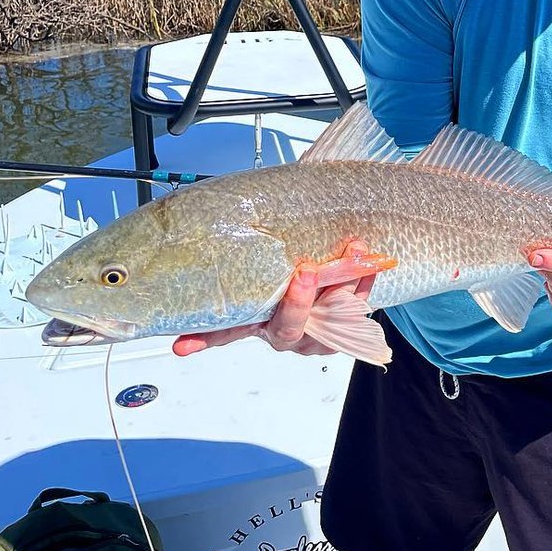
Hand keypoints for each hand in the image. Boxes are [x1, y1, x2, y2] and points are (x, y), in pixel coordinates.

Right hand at [173, 242, 378, 357]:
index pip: (222, 331)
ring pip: (328, 317)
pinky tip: (369, 261)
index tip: (182, 345)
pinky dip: (365, 282)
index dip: (201, 340)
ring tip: (352, 250)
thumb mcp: (271, 255)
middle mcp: (281, 330)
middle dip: (298, 300)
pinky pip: (357, 310)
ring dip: (343, 284)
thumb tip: (236, 205)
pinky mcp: (343, 330)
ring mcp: (313, 334)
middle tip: (305, 271)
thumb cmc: (293, 263)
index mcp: (255, 316)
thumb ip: (260, 239)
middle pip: (286, 327)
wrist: (337, 278)